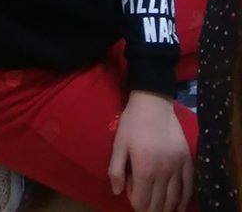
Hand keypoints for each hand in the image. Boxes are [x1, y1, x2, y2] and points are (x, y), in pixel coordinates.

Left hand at [108, 91, 192, 211]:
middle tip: (145, 203)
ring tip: (159, 208)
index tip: (131, 193)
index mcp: (144, 169)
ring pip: (174, 199)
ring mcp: (178, 167)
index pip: (142, 202)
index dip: (135, 204)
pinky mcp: (187, 160)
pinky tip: (179, 207)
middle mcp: (163, 172)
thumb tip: (117, 192)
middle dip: (150, 209)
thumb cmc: (133, 122)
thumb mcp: (118, 144)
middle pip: (158, 204)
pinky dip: (184, 200)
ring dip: (166, 208)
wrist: (153, 102)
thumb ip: (115, 169)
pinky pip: (189, 187)